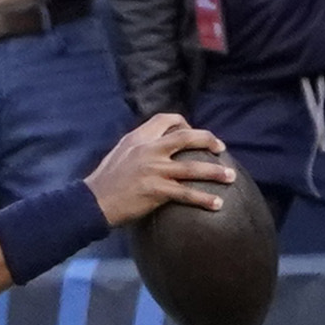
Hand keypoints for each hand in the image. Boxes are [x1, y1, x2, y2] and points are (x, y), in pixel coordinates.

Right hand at [86, 111, 240, 224]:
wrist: (93, 201)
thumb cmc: (106, 180)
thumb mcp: (120, 152)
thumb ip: (140, 146)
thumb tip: (159, 145)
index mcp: (138, 138)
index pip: (165, 119)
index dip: (184, 123)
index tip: (193, 134)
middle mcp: (148, 150)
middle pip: (186, 138)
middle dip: (208, 141)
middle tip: (221, 149)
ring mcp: (154, 170)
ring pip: (192, 168)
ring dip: (215, 172)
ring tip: (231, 176)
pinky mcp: (156, 190)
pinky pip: (186, 194)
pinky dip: (204, 199)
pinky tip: (217, 204)